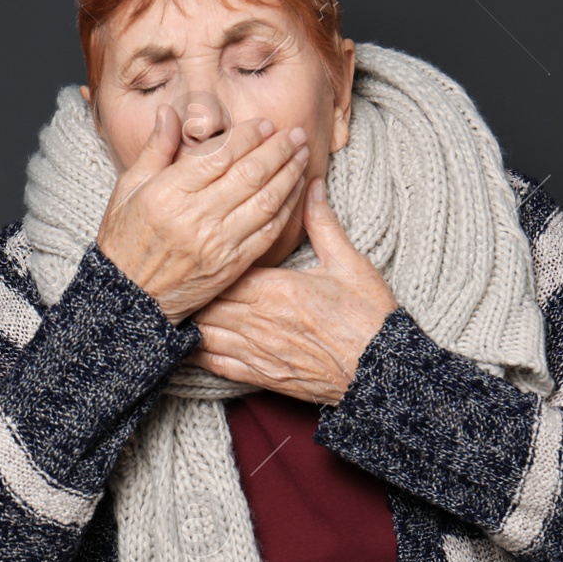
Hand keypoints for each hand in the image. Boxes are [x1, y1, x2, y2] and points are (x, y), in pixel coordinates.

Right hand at [96, 105, 311, 325]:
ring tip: (302, 156)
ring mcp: (216, 243)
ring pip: (266, 201)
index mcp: (168, 193)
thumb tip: (169, 112)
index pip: (220, 155)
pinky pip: (268, 232)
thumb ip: (155, 149)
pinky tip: (295, 192)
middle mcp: (195, 217)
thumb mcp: (128, 189)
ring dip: (289, 175)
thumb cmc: (125, 240)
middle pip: (250, 174)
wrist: (128, 297)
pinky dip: (287, 209)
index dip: (249, 136)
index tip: (266, 124)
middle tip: (296, 134)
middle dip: (278, 149)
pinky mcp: (231, 265)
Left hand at [183, 176, 399, 404]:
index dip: (209, 260)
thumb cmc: (368, 317)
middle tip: (185, 275)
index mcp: (275, 290)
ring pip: (204, 333)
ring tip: (182, 304)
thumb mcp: (349, 263)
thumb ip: (322, 224)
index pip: (224, 270)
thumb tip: (311, 185)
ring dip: (193, 319)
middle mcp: (259, 322)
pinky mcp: (260, 376)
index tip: (203, 248)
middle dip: (195, 289)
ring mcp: (257, 352)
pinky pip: (216, 365)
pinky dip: (199, 353)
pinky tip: (191, 341)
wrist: (381, 370)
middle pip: (206, 301)